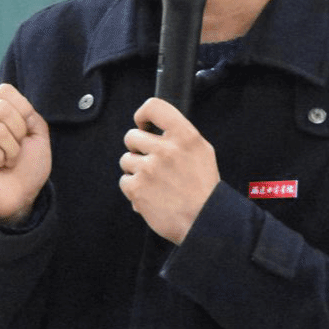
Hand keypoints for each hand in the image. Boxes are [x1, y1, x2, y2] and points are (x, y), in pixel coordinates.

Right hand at [0, 83, 50, 224]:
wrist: (22, 196)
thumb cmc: (27, 165)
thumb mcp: (37, 132)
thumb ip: (27, 111)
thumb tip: (7, 104)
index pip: (5, 91)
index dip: (23, 112)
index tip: (23, 133)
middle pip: (1, 107)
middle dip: (19, 132)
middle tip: (15, 150)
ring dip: (10, 149)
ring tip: (5, 160)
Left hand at [119, 98, 219, 244]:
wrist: (204, 221)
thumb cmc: (204, 188)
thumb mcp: (202, 151)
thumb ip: (180, 135)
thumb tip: (157, 126)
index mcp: (184, 136)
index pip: (154, 107)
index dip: (142, 115)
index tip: (142, 125)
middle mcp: (166, 149)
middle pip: (131, 136)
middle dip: (137, 149)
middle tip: (151, 162)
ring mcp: (149, 168)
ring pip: (126, 160)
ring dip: (136, 170)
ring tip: (154, 182)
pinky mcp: (137, 188)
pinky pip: (124, 181)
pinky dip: (134, 189)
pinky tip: (150, 195)